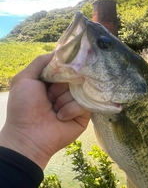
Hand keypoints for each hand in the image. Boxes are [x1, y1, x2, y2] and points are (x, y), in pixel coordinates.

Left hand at [0, 53, 90, 168]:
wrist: (29, 136)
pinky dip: (70, 109)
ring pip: (80, 89)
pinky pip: (84, 103)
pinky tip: (60, 117)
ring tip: (53, 109)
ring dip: (63, 99)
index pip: (66, 66)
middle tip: (49, 96)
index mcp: (52, 81)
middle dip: (61, 85)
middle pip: (75, 76)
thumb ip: (40, 62)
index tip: (60, 71)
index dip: (63, 67)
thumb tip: (59, 51)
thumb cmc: (23, 107)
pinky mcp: (84, 115)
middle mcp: (65, 90)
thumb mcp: (24, 79)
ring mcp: (76, 102)